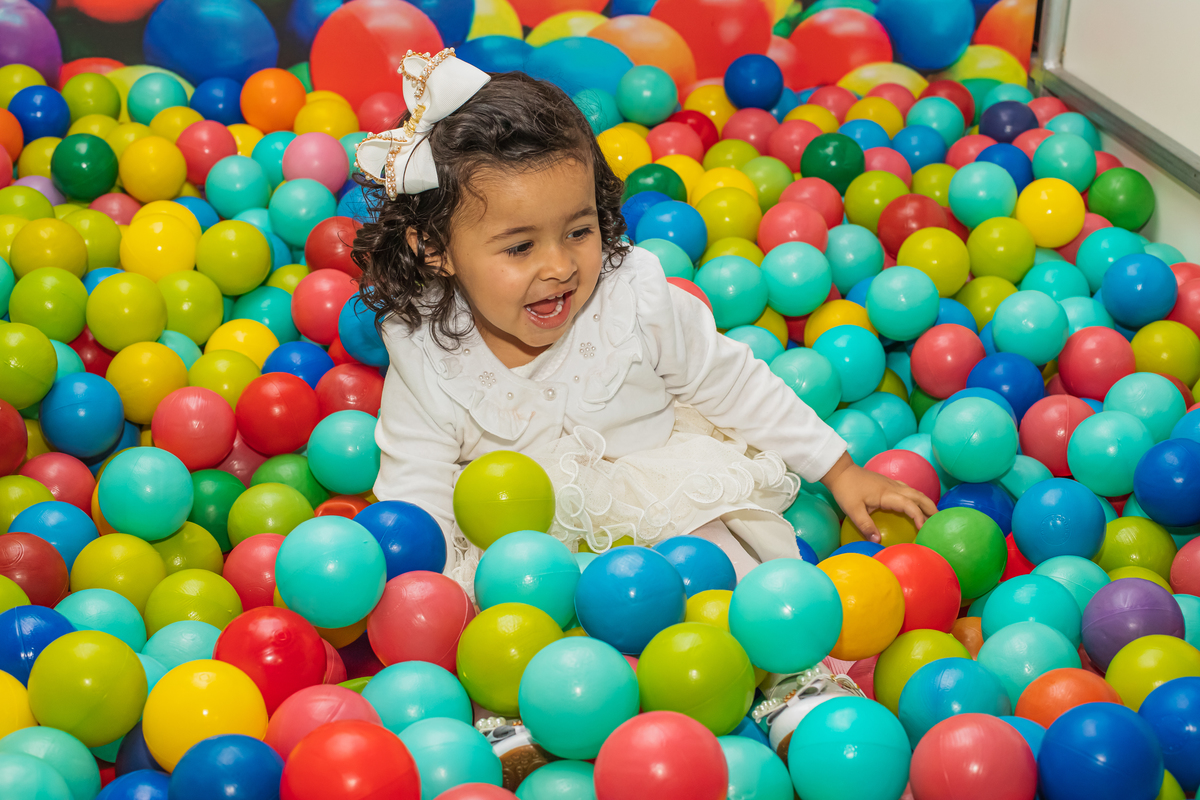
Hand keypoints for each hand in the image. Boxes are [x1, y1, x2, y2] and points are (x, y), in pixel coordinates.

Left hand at [820, 452, 938, 543]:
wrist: (840, 471)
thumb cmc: (845, 490)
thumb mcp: (853, 510)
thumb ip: (865, 526)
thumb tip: (878, 541)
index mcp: (887, 494)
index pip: (909, 505)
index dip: (919, 517)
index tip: (924, 529)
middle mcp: (893, 487)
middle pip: (919, 496)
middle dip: (931, 508)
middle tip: (940, 522)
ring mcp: (891, 483)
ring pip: (915, 492)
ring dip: (925, 503)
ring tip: (933, 515)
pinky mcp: (888, 483)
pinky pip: (908, 490)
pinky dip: (916, 498)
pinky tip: (916, 505)